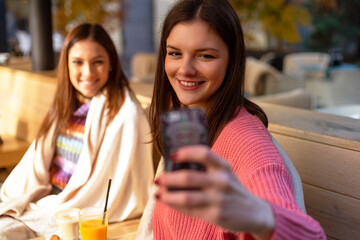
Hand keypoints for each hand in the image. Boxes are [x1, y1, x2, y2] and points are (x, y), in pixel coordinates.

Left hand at [155, 145, 274, 238]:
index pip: (203, 153)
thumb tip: (175, 165)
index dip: (186, 152)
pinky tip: (168, 201)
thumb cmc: (232, 190)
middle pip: (189, 177)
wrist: (255, 213)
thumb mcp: (225, 173)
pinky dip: (175, 205)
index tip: (172, 155)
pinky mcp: (216, 215)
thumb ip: (206, 168)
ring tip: (158, 193)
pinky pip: (190, 210)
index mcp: (223, 166)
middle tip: (158, 179)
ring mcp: (219, 199)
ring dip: (168, 195)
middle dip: (169, 178)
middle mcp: (222, 181)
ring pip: (186, 197)